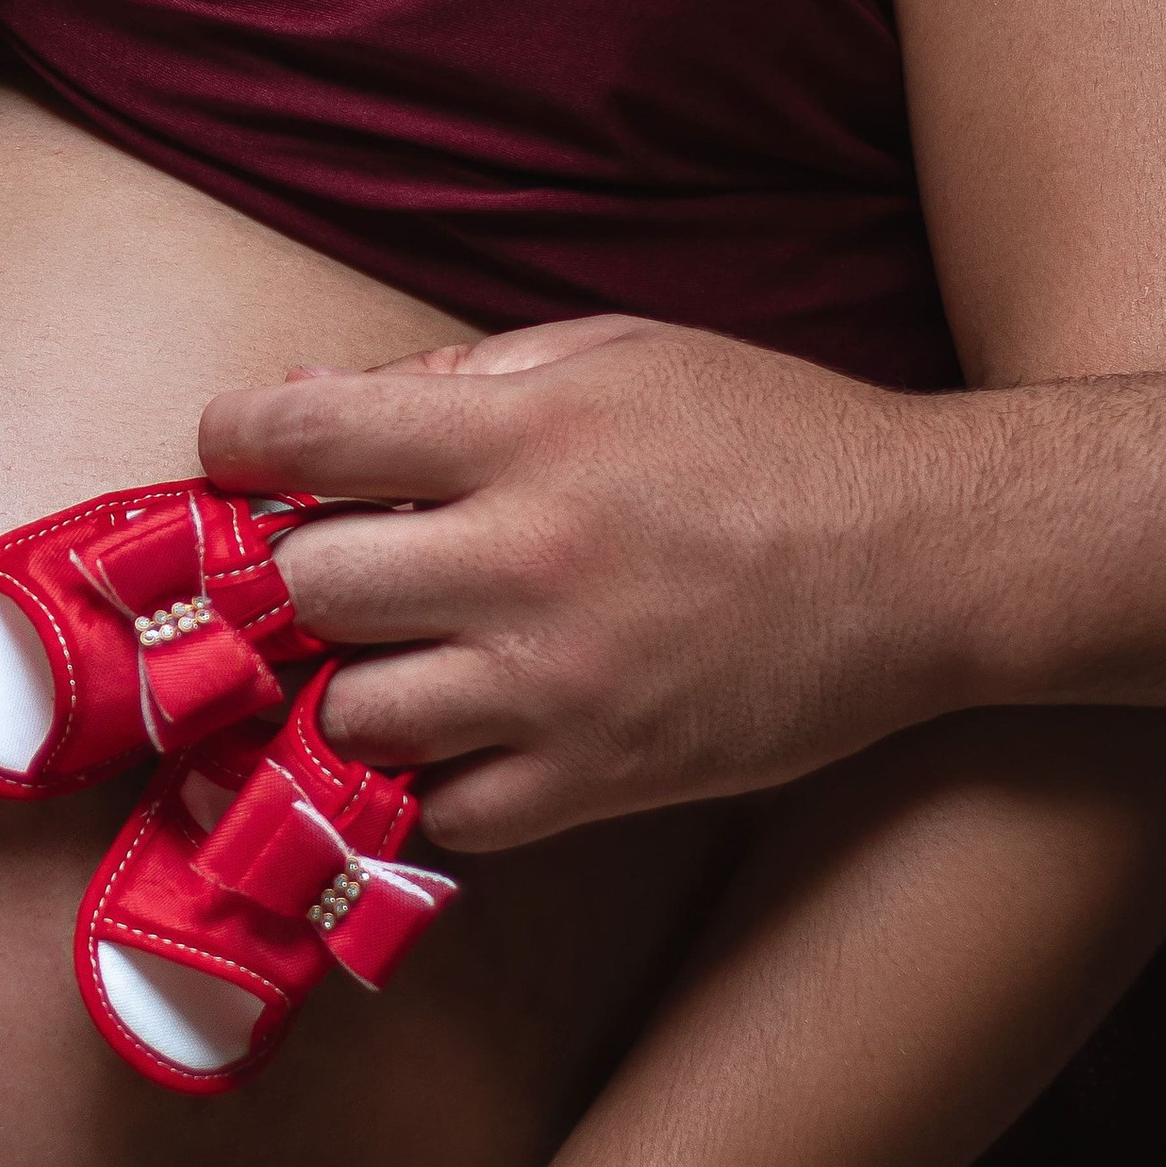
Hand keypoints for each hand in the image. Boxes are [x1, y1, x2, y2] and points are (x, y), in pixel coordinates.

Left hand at [204, 316, 975, 850]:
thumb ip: (465, 375)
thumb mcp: (621, 354)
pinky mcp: (601, 782)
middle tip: (325, 568)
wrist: (932, 560)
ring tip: (396, 654)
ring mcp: (561, 684)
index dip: (236, 444)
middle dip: (297, 576)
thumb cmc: (773, 437)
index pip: (307, 438)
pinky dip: (432, 780)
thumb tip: (314, 401)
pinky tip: (461, 732)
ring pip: (358, 713)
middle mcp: (529, 558)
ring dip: (357, 684)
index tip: (233, 455)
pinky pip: (446, 812)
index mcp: (528, 432)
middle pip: (311, 588)